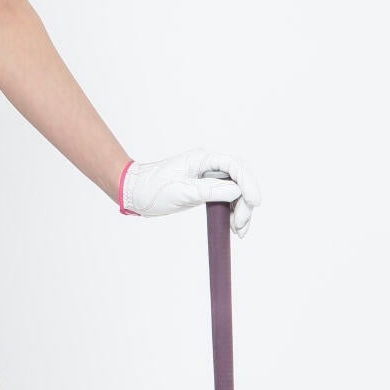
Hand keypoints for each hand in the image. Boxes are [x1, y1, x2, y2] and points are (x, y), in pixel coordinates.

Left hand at [120, 147, 261, 236]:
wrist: (134, 193)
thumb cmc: (153, 189)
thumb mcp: (183, 192)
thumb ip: (211, 190)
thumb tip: (237, 190)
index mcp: (202, 159)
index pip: (234, 166)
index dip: (248, 183)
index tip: (254, 202)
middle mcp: (208, 165)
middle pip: (239, 179)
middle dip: (245, 201)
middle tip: (241, 224)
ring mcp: (208, 176)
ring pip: (235, 190)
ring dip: (241, 209)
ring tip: (239, 230)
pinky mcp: (205, 188)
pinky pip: (226, 197)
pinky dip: (232, 211)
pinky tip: (234, 226)